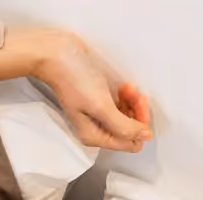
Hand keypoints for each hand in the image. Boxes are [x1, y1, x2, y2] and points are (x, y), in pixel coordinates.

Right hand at [36, 35, 152, 151]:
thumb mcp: (101, 106)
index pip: (131, 142)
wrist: (57, 55)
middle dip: (137, 112)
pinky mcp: (99, 102)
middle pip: (131, 131)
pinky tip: (122, 86)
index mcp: (94, 136)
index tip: (139, 105)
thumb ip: (124, 126)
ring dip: (133, 103)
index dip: (140, 125)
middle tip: (135, 94)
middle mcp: (96, 129)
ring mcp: (98, 116)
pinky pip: (122, 106)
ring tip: (127, 88)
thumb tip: (144, 136)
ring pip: (129, 118)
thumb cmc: (74, 79)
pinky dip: (126, 97)